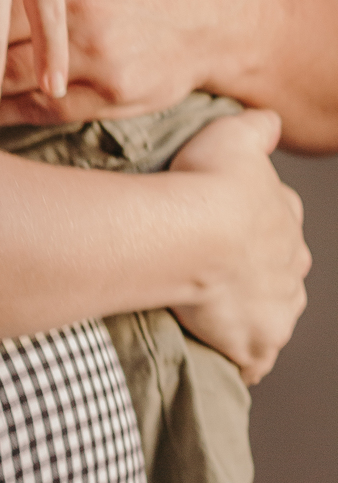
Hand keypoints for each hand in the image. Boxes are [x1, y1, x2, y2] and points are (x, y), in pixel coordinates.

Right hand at [166, 109, 308, 382]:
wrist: (189, 232)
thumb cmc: (208, 182)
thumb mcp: (233, 134)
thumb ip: (257, 127)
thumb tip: (270, 121)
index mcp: (288, 220)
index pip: (282, 222)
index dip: (257, 223)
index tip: (227, 223)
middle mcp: (292, 268)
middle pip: (281, 274)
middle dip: (258, 274)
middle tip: (215, 268)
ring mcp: (277, 311)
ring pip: (273, 317)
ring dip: (251, 316)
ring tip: (215, 312)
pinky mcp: (256, 346)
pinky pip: (253, 361)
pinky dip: (241, 358)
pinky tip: (221, 351)